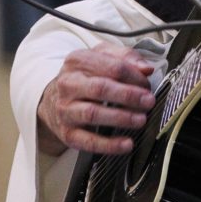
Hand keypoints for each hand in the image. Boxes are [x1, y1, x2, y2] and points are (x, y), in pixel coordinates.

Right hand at [36, 41, 156, 156]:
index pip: (111, 66)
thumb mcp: (101, 56)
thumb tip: (146, 69)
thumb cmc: (84, 76)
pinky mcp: (67, 133)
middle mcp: (68, 84)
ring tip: (140, 120)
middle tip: (148, 101)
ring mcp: (65, 109)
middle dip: (128, 96)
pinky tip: (126, 144)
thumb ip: (126, 57)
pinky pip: (88, 141)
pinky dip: (109, 145)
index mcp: (78, 61)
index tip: (147, 84)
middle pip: (100, 88)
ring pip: (93, 113)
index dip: (134, 76)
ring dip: (121, 118)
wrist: (52, 100)